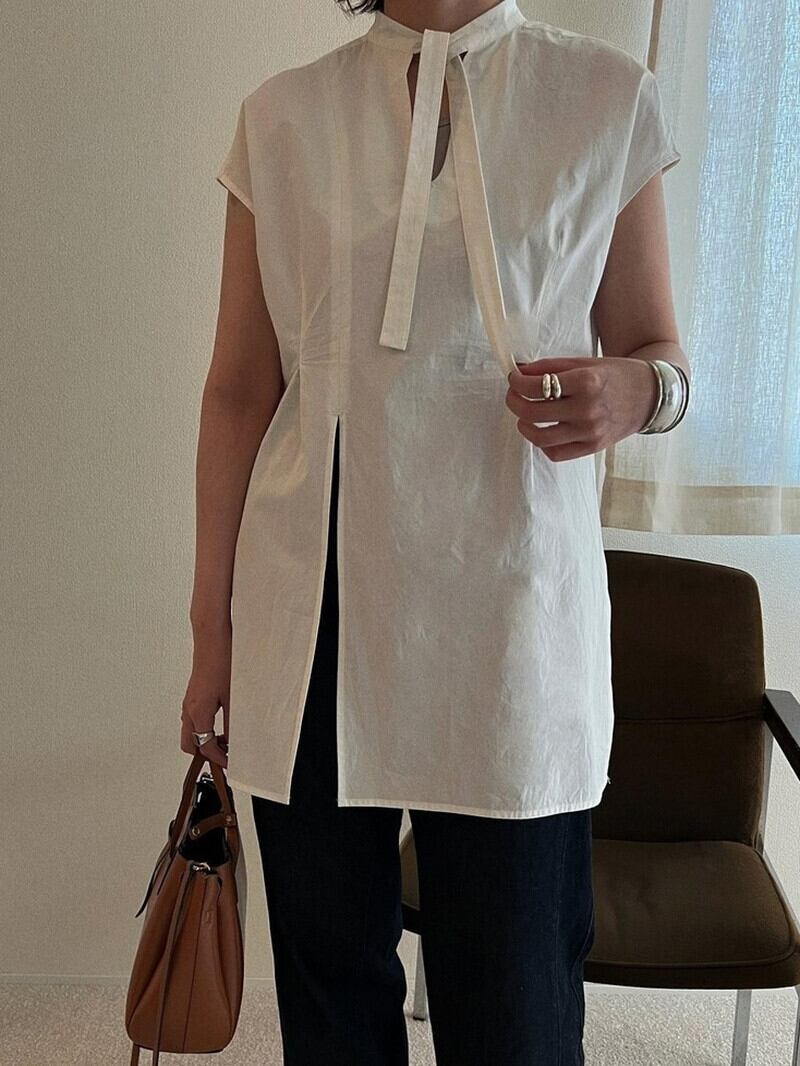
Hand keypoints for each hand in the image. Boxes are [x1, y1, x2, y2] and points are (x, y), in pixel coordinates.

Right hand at [180, 621, 231, 767]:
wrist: (213, 635)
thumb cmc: (223, 659)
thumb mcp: (235, 696)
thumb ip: (235, 722)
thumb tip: (238, 741)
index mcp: (198, 713)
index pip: (204, 747)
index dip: (219, 759)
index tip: (231, 764)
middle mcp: (189, 709)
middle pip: (190, 744)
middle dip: (207, 753)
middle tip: (227, 755)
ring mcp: (189, 701)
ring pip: (192, 731)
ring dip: (206, 739)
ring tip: (228, 739)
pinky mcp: (194, 693)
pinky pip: (194, 718)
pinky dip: (205, 726)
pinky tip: (223, 721)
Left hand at [505, 355, 658, 461]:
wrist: (649, 394)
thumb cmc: (615, 375)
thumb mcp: (584, 363)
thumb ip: (550, 367)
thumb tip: (518, 371)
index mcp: (586, 381)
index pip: (536, 386)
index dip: (517, 383)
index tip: (514, 378)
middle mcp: (587, 409)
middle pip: (533, 413)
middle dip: (514, 402)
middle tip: (513, 396)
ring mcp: (590, 431)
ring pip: (540, 437)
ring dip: (524, 426)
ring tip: (524, 416)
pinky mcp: (593, 447)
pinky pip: (556, 453)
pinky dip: (543, 444)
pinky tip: (543, 430)